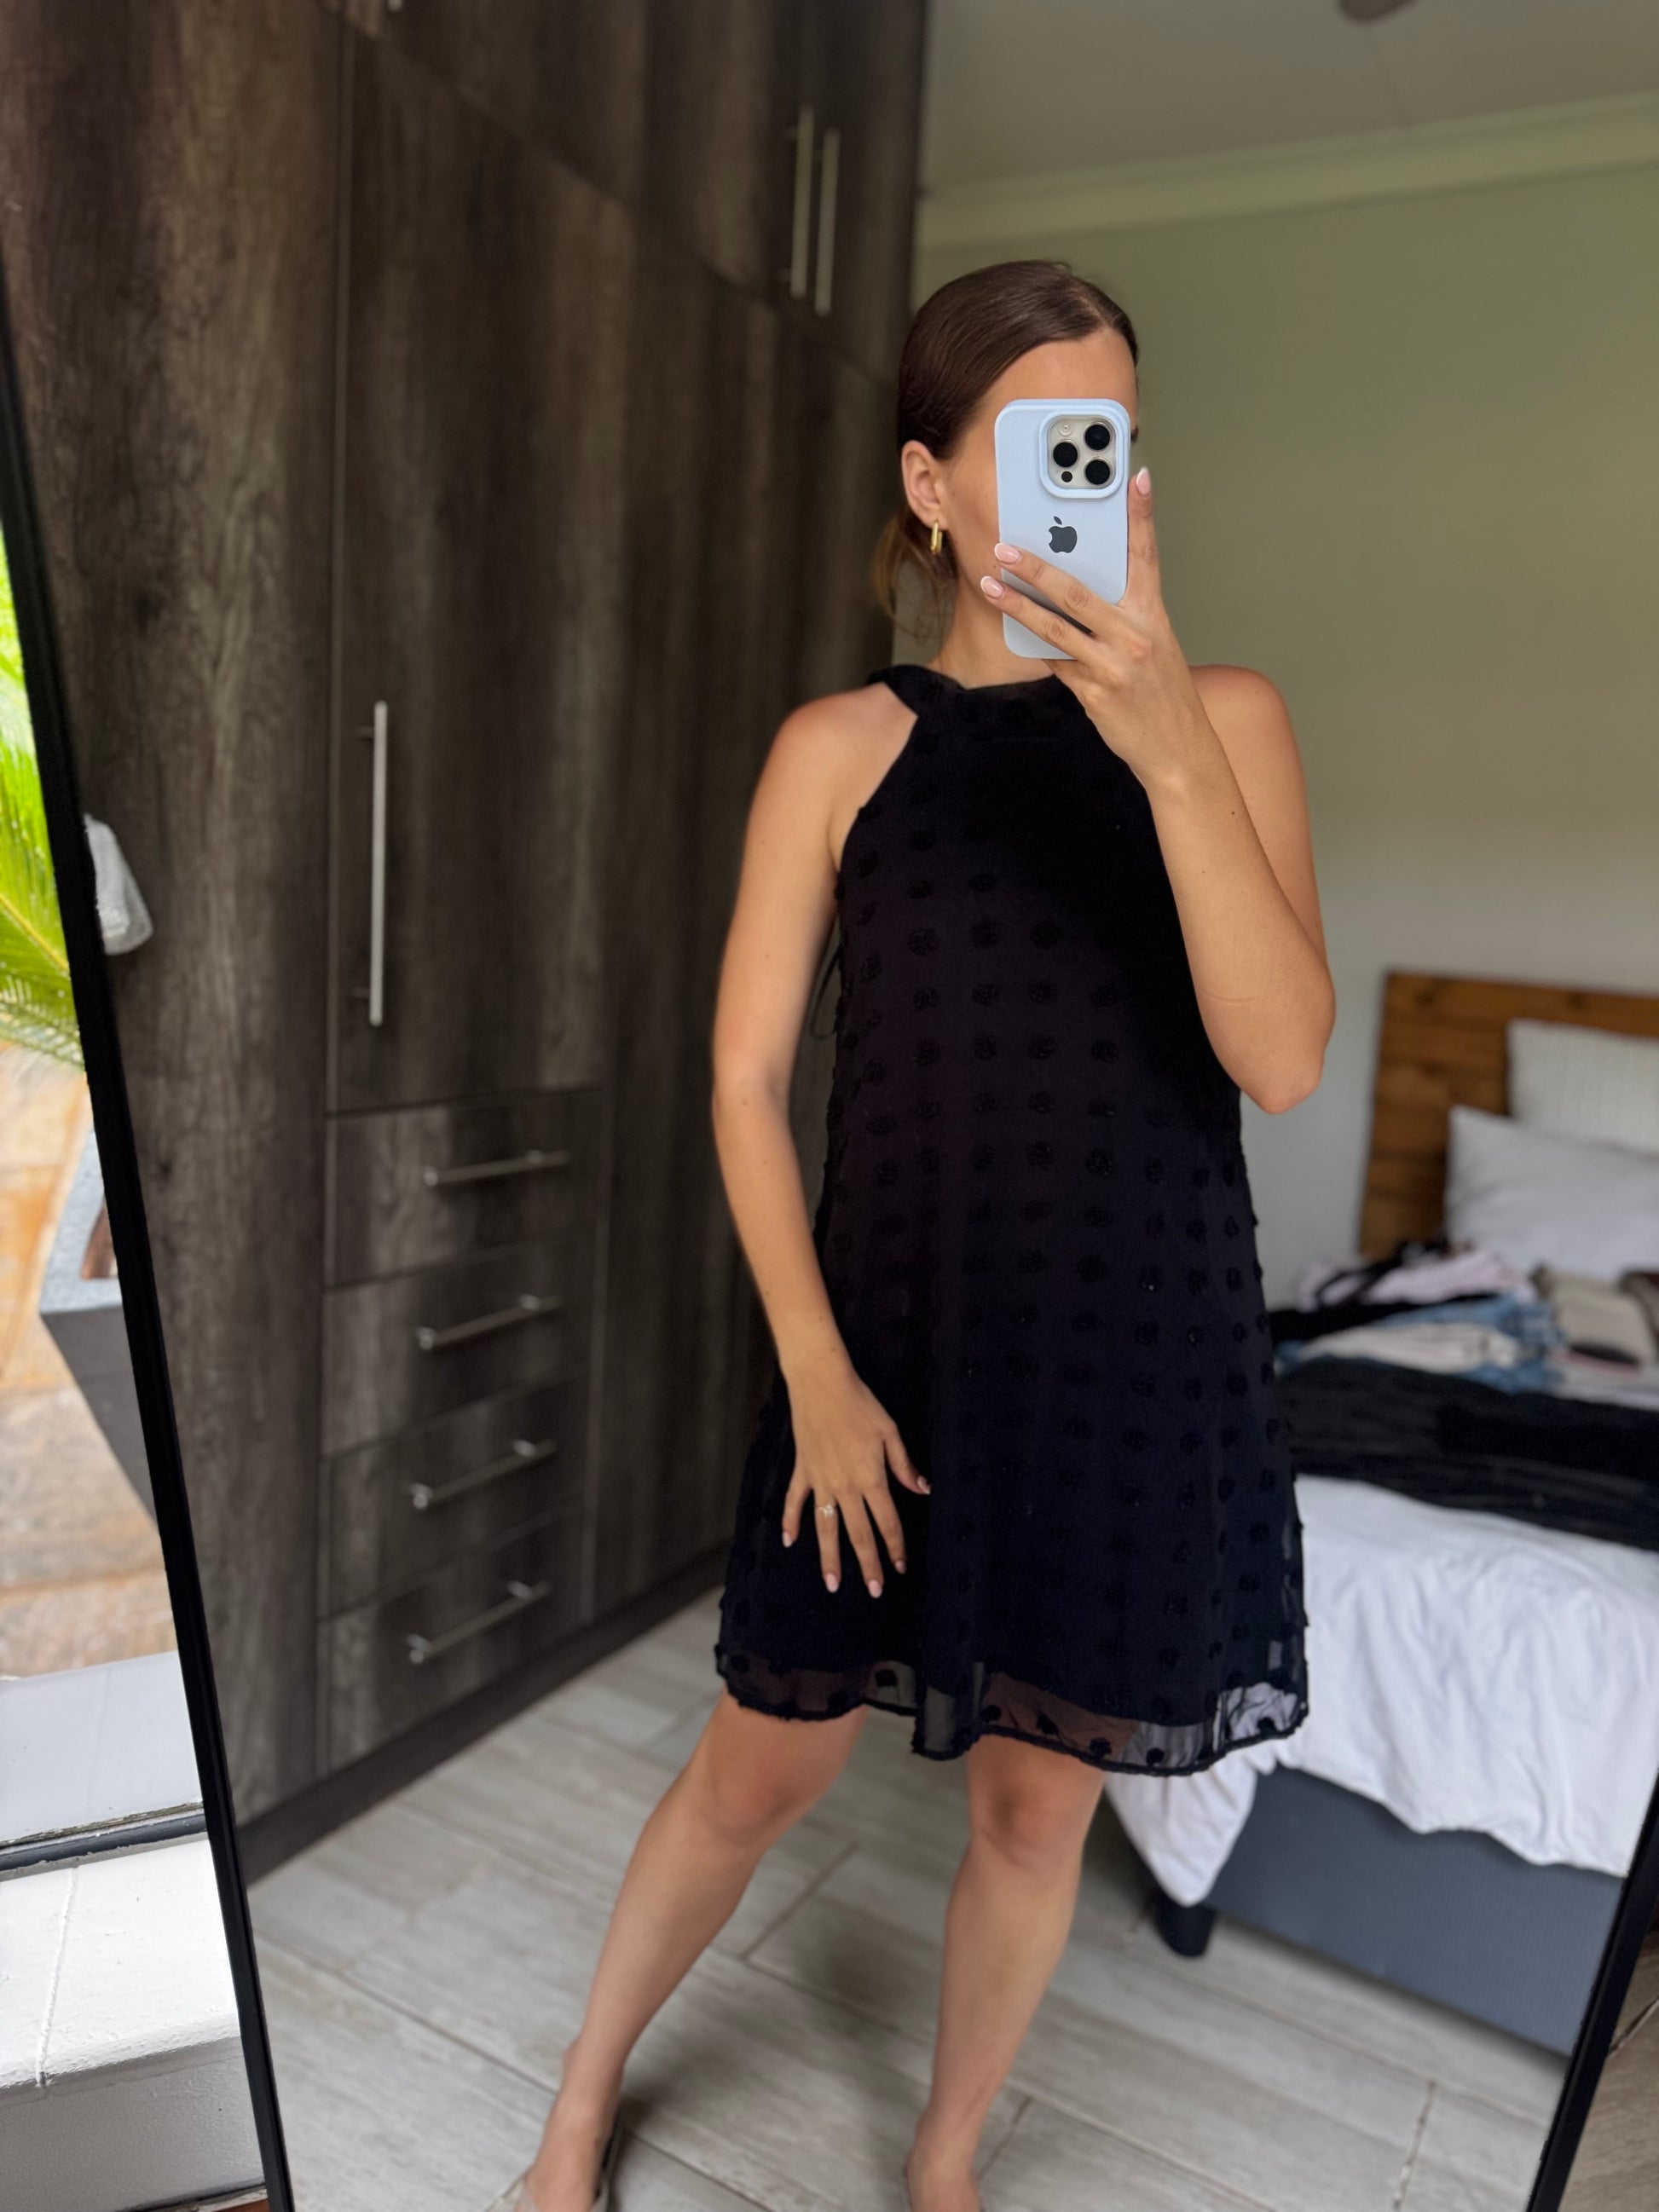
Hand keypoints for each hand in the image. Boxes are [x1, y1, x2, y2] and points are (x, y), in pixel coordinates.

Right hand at [779, 1349, 927, 1595]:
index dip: (896, 1547)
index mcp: (872, 1478)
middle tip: (874, 1591)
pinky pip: (795, 1502)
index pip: (887, 1522)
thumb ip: (904, 1465)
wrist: (821, 1384)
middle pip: (859, 1533)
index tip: (901, 1567)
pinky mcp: (802, 1471)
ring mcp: (820, 1482)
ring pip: (825, 1528)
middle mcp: (845, 1487)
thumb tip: (923, 1490)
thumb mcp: (890, 1432)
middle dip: (868, 1564)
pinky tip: (788, 1541)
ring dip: (830, 1558)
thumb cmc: (860, 1404)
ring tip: (832, 1584)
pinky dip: (790, 1522)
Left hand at [980, 467, 1214, 793]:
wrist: (1178, 751)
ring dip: (1017, 605)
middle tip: (1006, 547)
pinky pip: (1054, 661)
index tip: (1136, 478)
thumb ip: (1123, 617)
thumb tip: (1077, 592)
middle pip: (1078, 592)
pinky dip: (1033, 643)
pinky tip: (1012, 627)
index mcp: (1154, 616)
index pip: (1147, 556)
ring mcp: (1113, 665)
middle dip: (1037, 567)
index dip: (1141, 515)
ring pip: (1055, 627)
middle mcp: (1135, 636)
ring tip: (990, 585)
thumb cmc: (1163, 694)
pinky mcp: (1094, 692)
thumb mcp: (1155, 646)